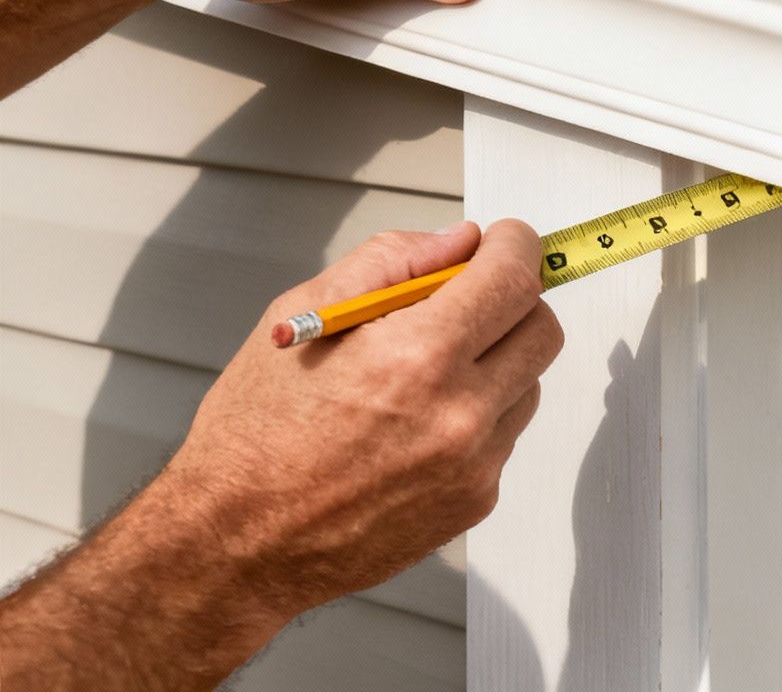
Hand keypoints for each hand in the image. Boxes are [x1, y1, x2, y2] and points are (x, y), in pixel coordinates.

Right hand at [0, 221, 561, 688]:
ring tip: (421, 373)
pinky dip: (478, 414)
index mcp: (416, 356)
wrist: (236, 545)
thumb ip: (390, 262)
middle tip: (465, 299)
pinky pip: (505, 434)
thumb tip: (459, 241)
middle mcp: (459, 414)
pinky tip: (415, 424)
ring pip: (529, 382)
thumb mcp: (300, 317)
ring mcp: (474, 463)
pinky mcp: (476, 501)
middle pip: (541, 328)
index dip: (515, 246)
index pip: (514, 279)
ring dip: (496, 361)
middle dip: (512, 300)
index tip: (505, 240)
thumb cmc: (255, 435)